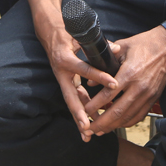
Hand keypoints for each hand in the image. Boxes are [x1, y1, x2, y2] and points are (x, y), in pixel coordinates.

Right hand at [36, 20, 119, 141]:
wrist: (50, 32)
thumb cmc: (66, 32)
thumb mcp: (80, 34)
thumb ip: (98, 42)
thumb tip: (116, 49)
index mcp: (65, 59)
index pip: (85, 69)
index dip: (99, 77)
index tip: (114, 84)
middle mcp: (62, 72)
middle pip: (71, 97)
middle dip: (79, 114)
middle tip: (87, 127)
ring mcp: (63, 79)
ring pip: (73, 102)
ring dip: (80, 118)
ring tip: (88, 134)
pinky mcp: (67, 82)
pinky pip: (75, 98)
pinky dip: (82, 110)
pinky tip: (89, 122)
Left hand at [82, 26, 165, 137]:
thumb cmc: (144, 44)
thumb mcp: (122, 47)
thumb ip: (105, 62)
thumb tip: (90, 80)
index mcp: (130, 73)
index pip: (108, 94)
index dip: (95, 105)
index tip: (85, 110)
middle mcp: (139, 87)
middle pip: (117, 112)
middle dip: (101, 122)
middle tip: (89, 129)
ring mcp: (147, 95)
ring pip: (128, 117)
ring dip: (113, 126)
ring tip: (100, 131)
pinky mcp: (153, 99)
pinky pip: (139, 116)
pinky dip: (127, 123)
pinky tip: (118, 125)